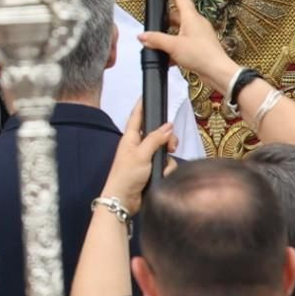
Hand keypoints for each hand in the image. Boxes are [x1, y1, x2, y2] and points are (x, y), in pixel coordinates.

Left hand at [99, 100, 177, 215]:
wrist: (123, 200)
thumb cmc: (126, 175)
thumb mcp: (141, 154)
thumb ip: (155, 139)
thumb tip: (168, 126)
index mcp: (130, 138)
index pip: (137, 117)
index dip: (142, 106)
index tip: (146, 95)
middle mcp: (138, 146)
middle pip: (158, 134)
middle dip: (167, 139)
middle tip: (171, 146)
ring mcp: (145, 159)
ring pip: (164, 150)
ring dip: (167, 159)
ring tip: (163, 166)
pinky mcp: (152, 170)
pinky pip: (166, 165)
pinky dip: (166, 170)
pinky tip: (162, 176)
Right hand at [138, 0, 238, 90]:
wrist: (218, 72)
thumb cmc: (201, 55)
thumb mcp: (173, 46)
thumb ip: (156, 40)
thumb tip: (142, 36)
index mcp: (192, 18)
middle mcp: (196, 24)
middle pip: (177, 15)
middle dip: (165, 18)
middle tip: (153, 18)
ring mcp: (199, 36)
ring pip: (179, 30)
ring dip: (168, 35)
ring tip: (156, 41)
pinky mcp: (199, 47)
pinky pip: (183, 42)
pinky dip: (173, 47)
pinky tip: (166, 57)